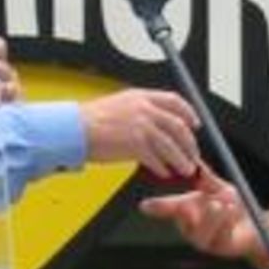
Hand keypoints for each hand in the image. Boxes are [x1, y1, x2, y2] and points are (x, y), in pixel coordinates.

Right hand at [79, 89, 198, 177]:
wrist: (74, 129)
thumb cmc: (89, 120)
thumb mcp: (118, 105)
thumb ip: (138, 111)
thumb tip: (153, 124)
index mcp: (141, 96)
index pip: (174, 101)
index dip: (188, 113)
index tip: (194, 123)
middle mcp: (144, 109)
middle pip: (178, 125)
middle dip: (189, 142)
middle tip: (193, 153)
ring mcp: (141, 126)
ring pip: (171, 145)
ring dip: (182, 159)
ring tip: (186, 169)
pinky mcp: (135, 145)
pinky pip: (157, 159)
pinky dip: (163, 167)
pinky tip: (165, 172)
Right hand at [140, 166, 257, 260]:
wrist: (254, 225)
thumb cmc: (233, 207)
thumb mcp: (219, 187)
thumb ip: (206, 177)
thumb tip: (195, 162)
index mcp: (186, 210)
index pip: (167, 208)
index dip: (156, 207)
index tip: (145, 205)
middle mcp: (190, 227)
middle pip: (181, 220)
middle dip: (186, 209)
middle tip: (198, 201)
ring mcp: (202, 240)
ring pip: (200, 231)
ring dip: (213, 215)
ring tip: (224, 204)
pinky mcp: (218, 248)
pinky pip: (219, 235)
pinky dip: (227, 221)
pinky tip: (233, 212)